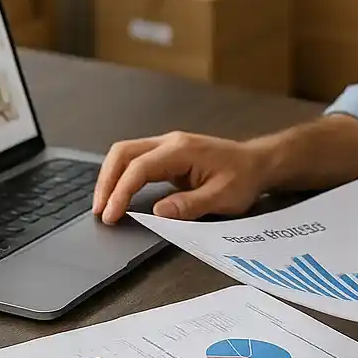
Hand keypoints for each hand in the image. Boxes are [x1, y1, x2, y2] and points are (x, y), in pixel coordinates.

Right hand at [91, 131, 271, 223]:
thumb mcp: (222, 197)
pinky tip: (117, 195)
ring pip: (126, 154)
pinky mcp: (167, 155)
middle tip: (100, 211)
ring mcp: (167, 146)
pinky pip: (136, 160)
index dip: (121, 192)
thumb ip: (190, 205)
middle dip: (106, 181)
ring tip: (103, 205)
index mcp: (181, 150)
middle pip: (123, 152)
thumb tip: (158, 213)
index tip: (111, 215)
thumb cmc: (243, 178)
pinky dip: (121, 176)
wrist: (257, 163)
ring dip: (111, 177)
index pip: (140, 168)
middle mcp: (170, 142)